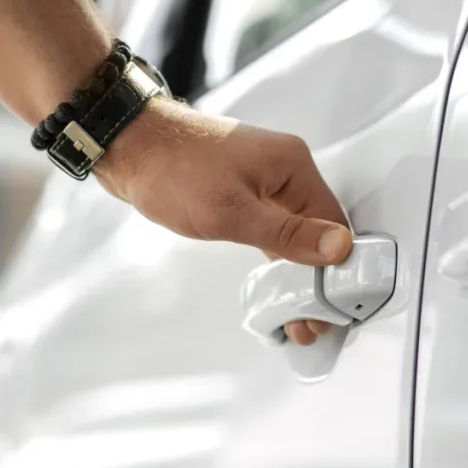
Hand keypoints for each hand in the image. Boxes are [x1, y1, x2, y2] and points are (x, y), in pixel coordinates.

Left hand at [94, 97, 352, 344]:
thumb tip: (339, 247)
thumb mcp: (232, 212)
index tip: (332, 306)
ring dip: (297, 271)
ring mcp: (264, 179)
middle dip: (317, 278)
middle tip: (311, 322)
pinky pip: (274, 226)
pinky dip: (277, 255)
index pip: (333, 223)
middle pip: (318, 230)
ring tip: (297, 315)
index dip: (336, 268)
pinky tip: (278, 283)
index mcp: (293, 165)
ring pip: (295, 231)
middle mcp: (285, 169)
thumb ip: (287, 235)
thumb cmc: (174, 170)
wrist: (129, 145)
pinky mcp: (244, 189)